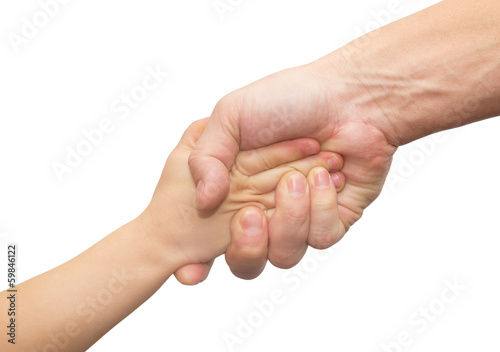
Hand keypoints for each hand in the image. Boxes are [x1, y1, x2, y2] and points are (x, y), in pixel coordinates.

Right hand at [180, 57, 396, 280]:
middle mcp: (265, 210)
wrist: (349, 95)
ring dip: (289, 217)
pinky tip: (324, 177)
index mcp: (236, 191)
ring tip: (296, 179)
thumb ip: (206, 157)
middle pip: (246, 261)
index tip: (190, 272)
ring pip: (285, 255)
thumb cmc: (288, 98)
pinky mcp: (334, 219)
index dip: (197, 261)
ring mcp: (300, 218)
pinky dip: (320, 208)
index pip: (210, 239)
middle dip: (246, 245)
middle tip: (250, 214)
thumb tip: (203, 201)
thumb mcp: (230, 115)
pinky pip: (321, 238)